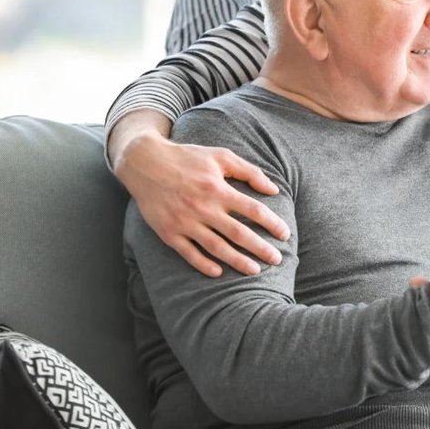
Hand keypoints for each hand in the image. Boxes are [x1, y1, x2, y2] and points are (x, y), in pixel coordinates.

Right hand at [115, 131, 289, 277]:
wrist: (144, 163)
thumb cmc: (187, 158)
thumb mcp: (220, 156)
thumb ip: (249, 171)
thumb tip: (273, 190)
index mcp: (217, 188)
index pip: (253, 210)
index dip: (272, 223)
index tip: (285, 234)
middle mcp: (202, 207)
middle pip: (238, 233)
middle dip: (260, 248)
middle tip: (277, 259)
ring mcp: (184, 222)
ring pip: (216, 247)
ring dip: (237, 261)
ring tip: (255, 270)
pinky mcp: (168, 232)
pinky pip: (188, 253)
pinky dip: (203, 265)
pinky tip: (219, 272)